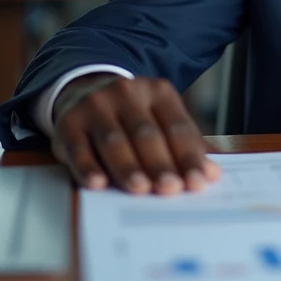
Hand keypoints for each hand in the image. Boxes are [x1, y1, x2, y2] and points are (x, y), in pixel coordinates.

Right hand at [50, 73, 220, 195]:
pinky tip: (98, 184)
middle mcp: (127, 93)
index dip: (188, 156)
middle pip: (147, 134)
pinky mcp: (69, 122)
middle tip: (170, 189)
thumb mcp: (161, 118)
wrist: (86, 91)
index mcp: (158, 91)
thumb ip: (185, 145)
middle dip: (160, 163)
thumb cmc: (133, 115)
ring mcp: (96, 105)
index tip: (198, 182)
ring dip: (128, 167)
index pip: (177, 127)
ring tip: (141, 189)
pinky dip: (88, 167)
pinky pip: (79, 147)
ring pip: (114, 140)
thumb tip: (211, 174)